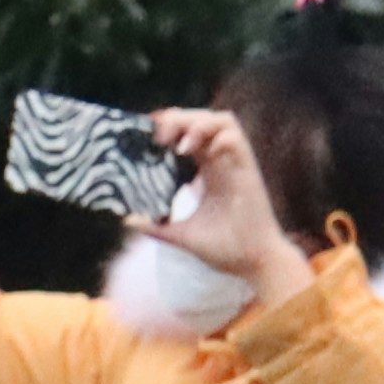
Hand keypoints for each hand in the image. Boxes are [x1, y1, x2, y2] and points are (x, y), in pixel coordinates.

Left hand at [142, 110, 313, 312]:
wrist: (255, 264)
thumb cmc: (225, 249)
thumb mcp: (183, 234)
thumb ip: (158, 226)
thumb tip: (128, 221)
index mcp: (206, 170)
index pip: (186, 132)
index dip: (168, 125)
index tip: (148, 136)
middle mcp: (221, 162)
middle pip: (200, 118)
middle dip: (178, 118)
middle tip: (160, 138)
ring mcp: (235, 164)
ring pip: (221, 120)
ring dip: (198, 123)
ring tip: (182, 145)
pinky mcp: (248, 170)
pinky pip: (237, 139)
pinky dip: (220, 137)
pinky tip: (207, 152)